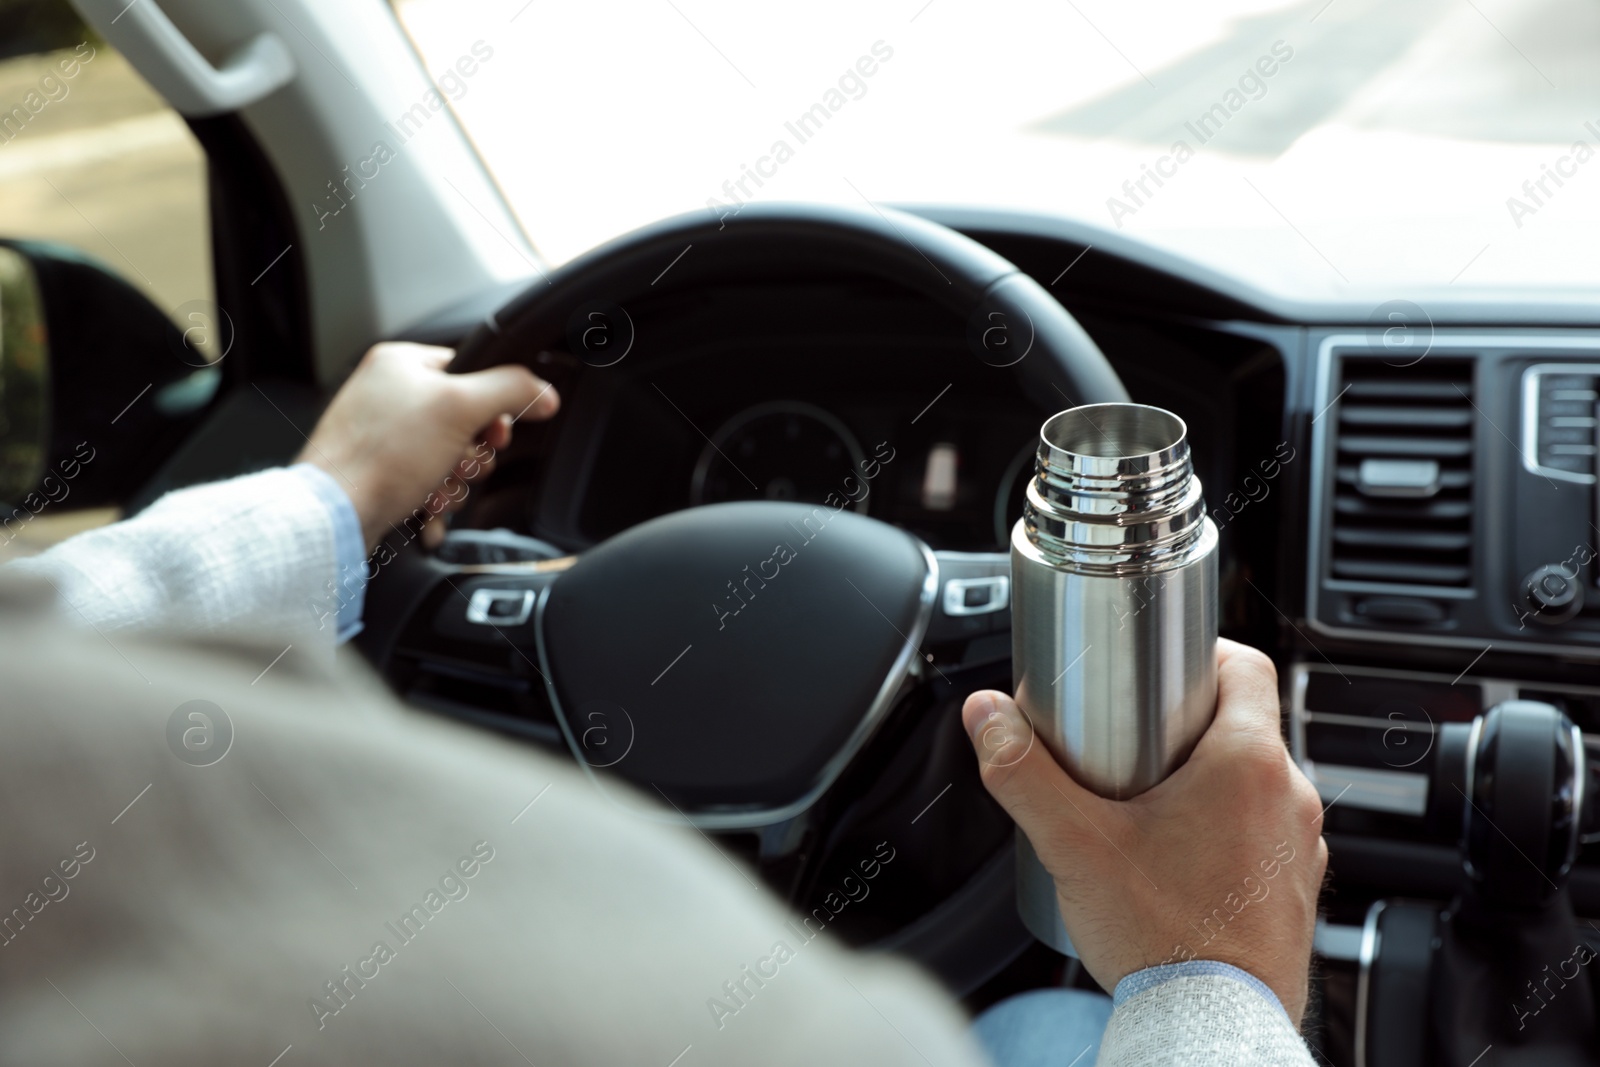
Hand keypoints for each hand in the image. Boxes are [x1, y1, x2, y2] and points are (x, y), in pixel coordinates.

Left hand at [298, 342, 558, 549]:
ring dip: (455, 481)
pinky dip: (434, 498)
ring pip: (449, 457)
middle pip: (465, 421)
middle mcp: (387, 395)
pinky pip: (426, 482)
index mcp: (401, 364)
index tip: (494, 432)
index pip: (471, 373)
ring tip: (435, 488)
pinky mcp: (378, 473)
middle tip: (459, 463)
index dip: (492, 407)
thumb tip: (545, 392)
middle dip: (471, 453)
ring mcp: (380, 436)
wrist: (336, 515)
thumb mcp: (461, 408)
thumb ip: (511, 390)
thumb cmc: (381, 457)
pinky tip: (425, 506)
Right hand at [962, 638, 1326, 1023]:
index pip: (1243, 664)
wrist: (1214, 1027)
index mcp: (1248, 763)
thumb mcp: (1074, 844)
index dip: (1200, 653)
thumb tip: (987, 716)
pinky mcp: (1295, 888)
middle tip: (1131, 740)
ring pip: (1254, 781)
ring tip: (1148, 804)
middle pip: (1242, 722)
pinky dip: (1227, 830)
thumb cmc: (1165, 939)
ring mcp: (1300, 846)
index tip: (1159, 667)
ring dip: (1208, 780)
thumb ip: (1023, 773)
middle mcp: (1289, 797)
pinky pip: (1264, 833)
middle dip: (1185, 723)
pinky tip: (1177, 858)